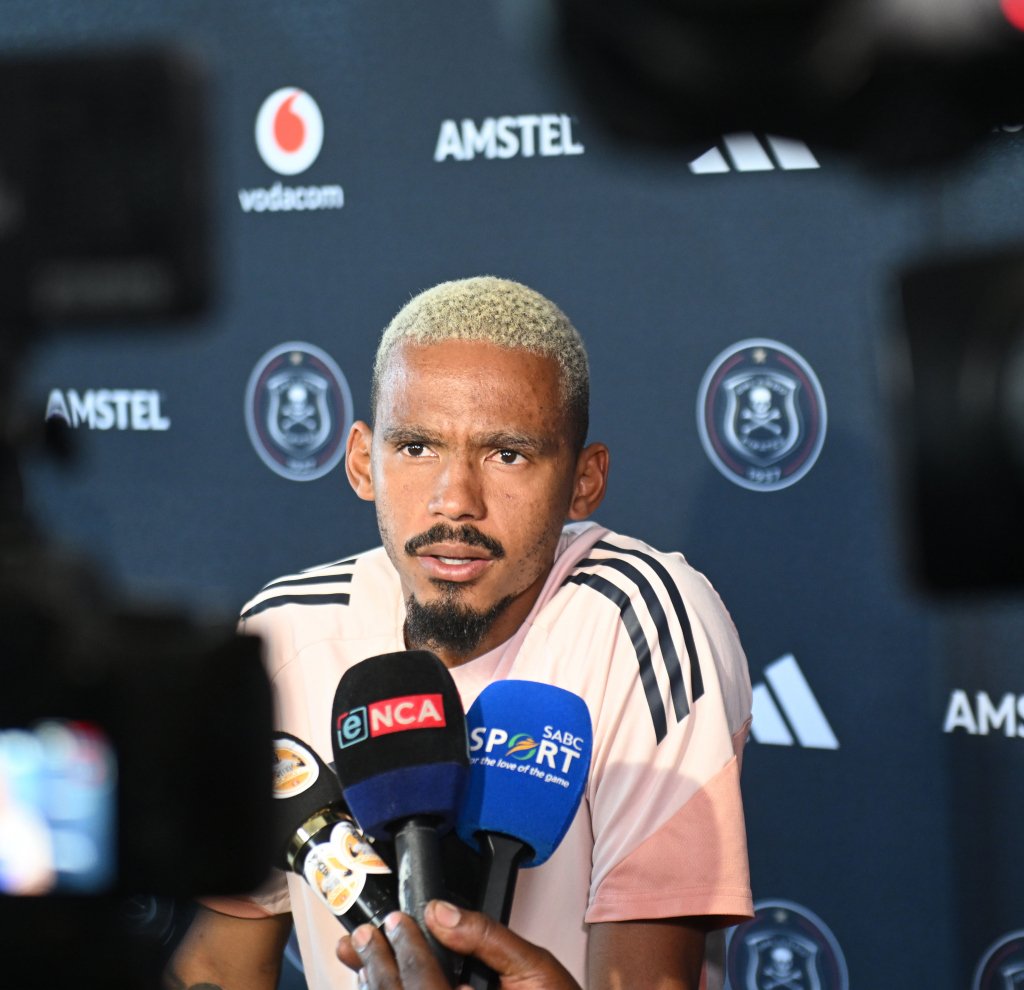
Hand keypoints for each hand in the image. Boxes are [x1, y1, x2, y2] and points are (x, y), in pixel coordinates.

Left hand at [337, 900, 581, 989]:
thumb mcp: (534, 966)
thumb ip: (487, 936)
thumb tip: (441, 911)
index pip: (424, 983)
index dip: (405, 948)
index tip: (395, 921)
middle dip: (375, 966)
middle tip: (362, 937)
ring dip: (374, 987)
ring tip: (362, 958)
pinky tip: (383, 985)